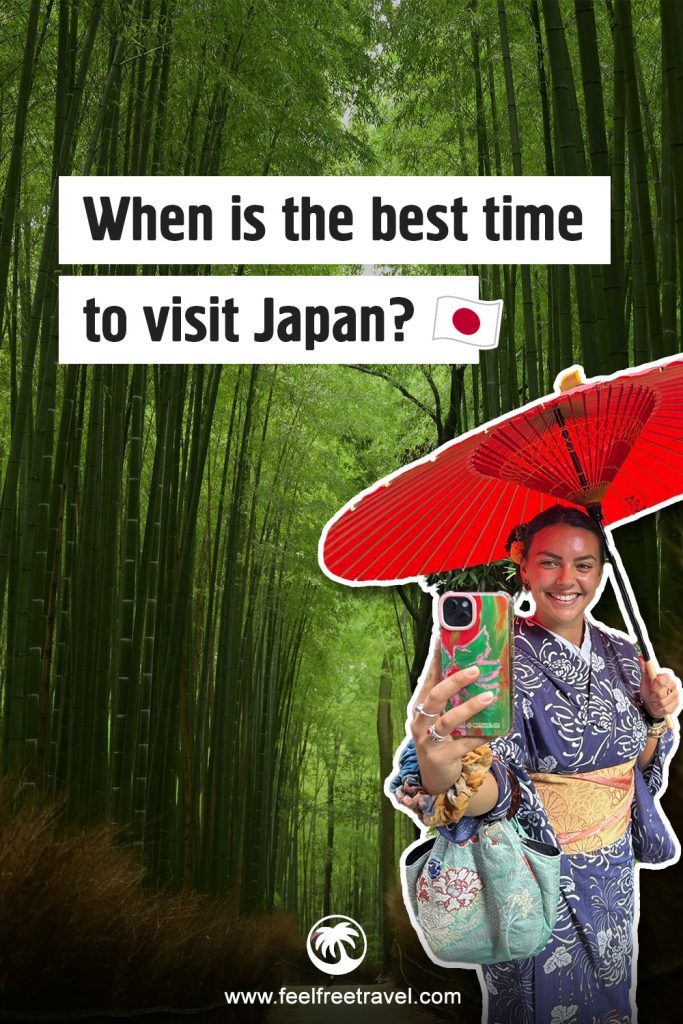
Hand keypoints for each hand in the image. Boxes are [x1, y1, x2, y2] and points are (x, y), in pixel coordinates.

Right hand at [410, 645, 496, 794]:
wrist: (434, 779)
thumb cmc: (440, 741)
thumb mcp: (438, 719)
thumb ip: (450, 701)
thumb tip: (474, 672)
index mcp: (419, 707)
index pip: (427, 679)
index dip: (434, 660)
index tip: (442, 639)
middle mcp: (419, 721)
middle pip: (435, 696)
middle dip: (454, 682)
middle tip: (475, 670)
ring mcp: (428, 740)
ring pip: (448, 720)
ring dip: (470, 707)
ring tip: (490, 696)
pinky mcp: (441, 757)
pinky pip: (464, 744)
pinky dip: (480, 735)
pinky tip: (495, 730)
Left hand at [639, 658, 680, 719]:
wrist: (652, 703)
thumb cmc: (649, 689)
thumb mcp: (645, 679)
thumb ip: (645, 669)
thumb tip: (641, 657)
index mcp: (667, 676)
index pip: (663, 680)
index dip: (655, 684)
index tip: (651, 686)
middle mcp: (674, 685)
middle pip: (662, 693)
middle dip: (653, 695)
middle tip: (651, 694)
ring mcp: (676, 695)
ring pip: (663, 702)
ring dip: (655, 702)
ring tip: (653, 700)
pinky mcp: (677, 705)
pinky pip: (666, 709)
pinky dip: (659, 708)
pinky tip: (657, 705)